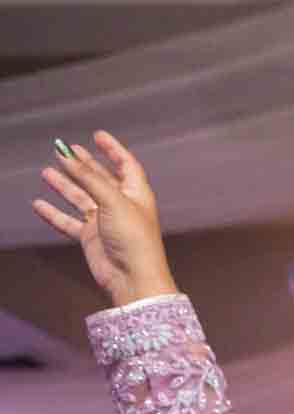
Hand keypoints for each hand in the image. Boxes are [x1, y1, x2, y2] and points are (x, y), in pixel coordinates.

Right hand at [32, 131, 178, 305]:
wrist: (132, 278)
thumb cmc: (134, 239)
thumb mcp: (114, 201)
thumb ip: (90, 179)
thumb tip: (69, 155)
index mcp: (136, 194)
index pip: (125, 164)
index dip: (112, 149)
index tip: (97, 135)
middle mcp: (121, 205)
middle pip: (99, 178)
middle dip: (83, 164)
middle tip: (63, 149)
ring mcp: (105, 221)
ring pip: (81, 198)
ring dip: (65, 185)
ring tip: (47, 170)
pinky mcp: (91, 237)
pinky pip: (68, 221)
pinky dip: (54, 212)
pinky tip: (38, 204)